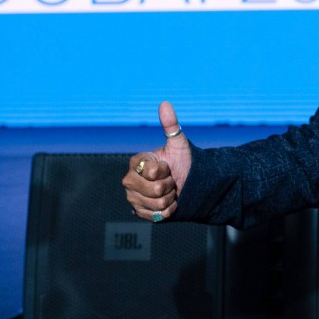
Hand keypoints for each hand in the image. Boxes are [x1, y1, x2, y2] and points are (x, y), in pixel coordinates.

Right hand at [122, 101, 191, 221]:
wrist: (189, 185)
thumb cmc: (182, 162)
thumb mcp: (179, 144)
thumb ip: (170, 124)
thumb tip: (164, 103)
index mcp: (136, 163)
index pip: (153, 172)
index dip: (166, 171)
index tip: (168, 166)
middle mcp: (129, 180)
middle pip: (154, 190)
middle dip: (169, 186)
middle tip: (171, 180)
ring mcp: (133, 198)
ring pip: (157, 204)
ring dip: (170, 198)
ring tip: (170, 191)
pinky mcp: (139, 213)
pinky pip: (157, 216)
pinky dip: (169, 210)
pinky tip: (169, 203)